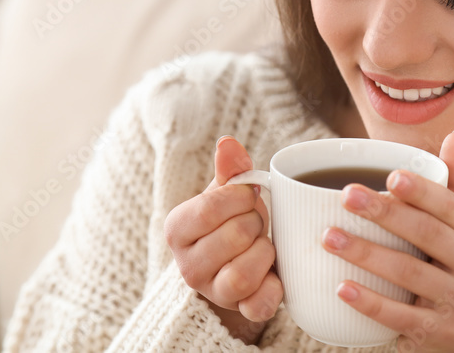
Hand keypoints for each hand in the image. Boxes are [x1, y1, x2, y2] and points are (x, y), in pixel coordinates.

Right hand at [164, 136, 282, 344]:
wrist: (236, 263)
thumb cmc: (230, 220)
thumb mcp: (226, 193)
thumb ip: (229, 169)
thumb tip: (228, 143)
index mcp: (178, 229)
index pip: (209, 209)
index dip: (239, 198)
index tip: (246, 196)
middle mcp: (187, 266)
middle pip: (233, 237)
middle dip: (255, 223)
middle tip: (256, 222)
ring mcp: (212, 292)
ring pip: (242, 274)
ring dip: (264, 252)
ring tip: (264, 244)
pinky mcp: (238, 311)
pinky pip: (259, 305)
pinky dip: (273, 287)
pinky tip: (275, 272)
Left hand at [321, 129, 453, 351]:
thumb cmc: (453, 267)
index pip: (450, 207)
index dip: (422, 191)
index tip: (390, 176)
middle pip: (426, 235)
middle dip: (385, 214)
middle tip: (346, 196)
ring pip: (408, 274)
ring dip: (366, 254)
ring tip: (329, 237)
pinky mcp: (435, 333)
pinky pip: (398, 316)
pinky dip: (369, 302)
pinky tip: (341, 287)